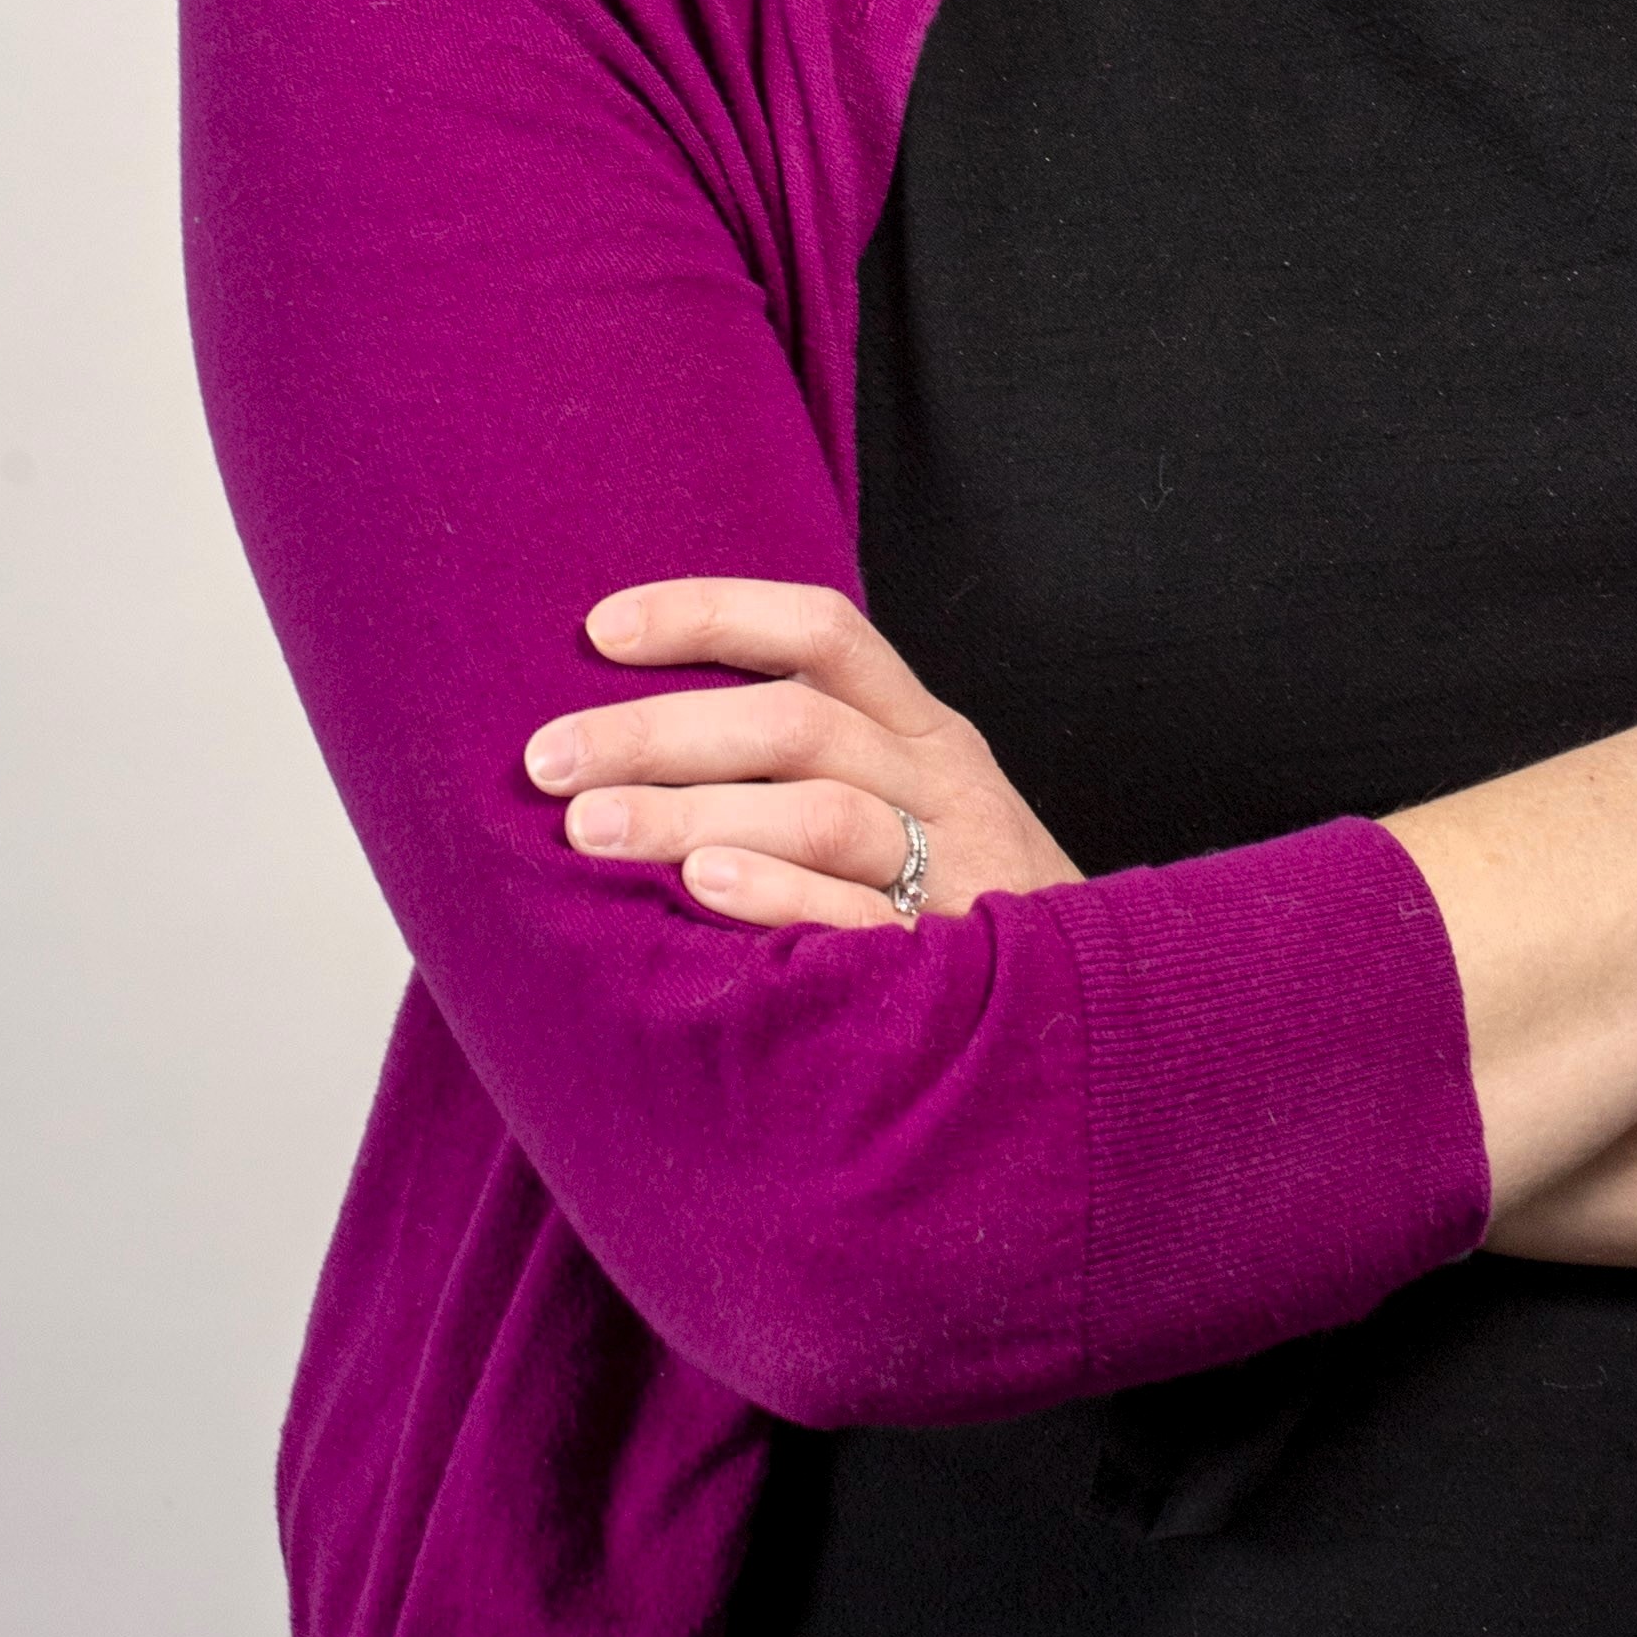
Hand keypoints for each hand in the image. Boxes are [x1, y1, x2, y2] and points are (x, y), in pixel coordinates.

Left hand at [525, 579, 1081, 927]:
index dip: (709, 613)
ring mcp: (959, 868)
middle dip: (660, 732)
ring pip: (823, 809)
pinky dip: (782, 892)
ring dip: (693, 812)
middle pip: (796, 723)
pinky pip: (861, 915)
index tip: (598, 629)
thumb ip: (808, 765)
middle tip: (548, 761)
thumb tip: (629, 745)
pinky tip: (704, 886)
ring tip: (590, 828)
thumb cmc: (956, 906)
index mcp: (922, 729)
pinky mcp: (956, 958)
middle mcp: (942, 781)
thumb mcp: (907, 808)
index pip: (820, 631)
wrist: (1088, 1023)